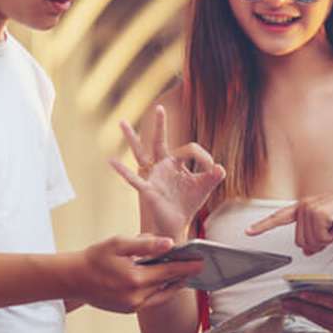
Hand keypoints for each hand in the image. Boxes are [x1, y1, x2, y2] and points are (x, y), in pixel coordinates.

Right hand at [70, 234, 203, 313]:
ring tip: (182, 275)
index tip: (201, 263)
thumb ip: (145, 244)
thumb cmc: (95, 258)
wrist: (73, 279)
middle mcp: (136, 297)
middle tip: (195, 267)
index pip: (169, 271)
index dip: (186, 267)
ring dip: (172, 285)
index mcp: (135, 279)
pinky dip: (159, 292)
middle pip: (167, 284)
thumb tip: (169, 243)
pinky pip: (150, 301)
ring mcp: (132, 306)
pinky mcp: (128, 310)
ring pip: (161, 296)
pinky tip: (163, 282)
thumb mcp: (119, 244)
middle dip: (181, 275)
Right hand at [109, 105, 225, 237]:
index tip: (211, 169)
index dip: (203, 157)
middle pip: (159, 140)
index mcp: (176, 163)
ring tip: (122, 121)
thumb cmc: (187, 204)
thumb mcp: (204, 187)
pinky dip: (122, 170)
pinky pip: (132, 178)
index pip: (190, 149)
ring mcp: (153, 176)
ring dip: (132, 137)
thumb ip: (214, 176)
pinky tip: (111, 161)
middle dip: (160, 124)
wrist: (177, 224)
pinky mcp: (147, 189)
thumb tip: (220, 167)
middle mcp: (162, 166)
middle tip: (159, 107)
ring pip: (140, 153)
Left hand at [246, 189, 332, 254]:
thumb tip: (308, 250)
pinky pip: (318, 238)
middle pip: (300, 242)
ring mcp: (308, 209)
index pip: (279, 218)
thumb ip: (315, 239)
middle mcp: (302, 207)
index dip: (263, 226)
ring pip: (309, 242)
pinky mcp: (316, 213)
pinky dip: (329, 237)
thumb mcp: (328, 230)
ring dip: (324, 240)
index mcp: (303, 208)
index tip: (248, 232)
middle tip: (330, 231)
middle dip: (317, 242)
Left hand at [281, 289, 332, 332]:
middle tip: (286, 302)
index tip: (299, 294)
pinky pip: (329, 327)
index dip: (314, 299)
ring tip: (291, 306)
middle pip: (323, 316)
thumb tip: (325, 280)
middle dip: (302, 308)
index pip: (332, 303)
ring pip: (324, 323)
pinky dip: (316, 319)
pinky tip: (305, 312)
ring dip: (305, 315)